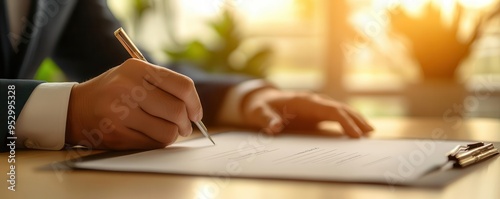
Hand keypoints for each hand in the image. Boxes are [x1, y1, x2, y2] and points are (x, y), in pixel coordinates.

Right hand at [65, 59, 202, 149]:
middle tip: (185, 127)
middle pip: (177, 110)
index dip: (195, 103)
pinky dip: (158, 143)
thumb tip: (194, 109)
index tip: (196, 113)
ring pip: (168, 131)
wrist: (73, 109)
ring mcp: (121, 112)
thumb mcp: (133, 76)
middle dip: (187, 123)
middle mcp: (128, 88)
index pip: (182, 86)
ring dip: (173, 135)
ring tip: (168, 131)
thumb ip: (162, 86)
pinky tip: (151, 136)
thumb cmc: (112, 92)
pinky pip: (153, 144)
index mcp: (137, 69)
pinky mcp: (117, 134)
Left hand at [241, 88, 372, 136]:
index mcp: (303, 101)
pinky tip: (357, 130)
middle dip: (355, 119)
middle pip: (340, 108)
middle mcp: (313, 101)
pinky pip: (335, 115)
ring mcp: (316, 105)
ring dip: (355, 119)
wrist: (259, 100)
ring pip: (340, 110)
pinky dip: (347, 121)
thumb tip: (276, 127)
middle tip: (369, 133)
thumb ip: (267, 120)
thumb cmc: (259, 107)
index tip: (354, 133)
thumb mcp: (258, 114)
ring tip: (369, 132)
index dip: (344, 120)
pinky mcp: (316, 112)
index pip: (329, 109)